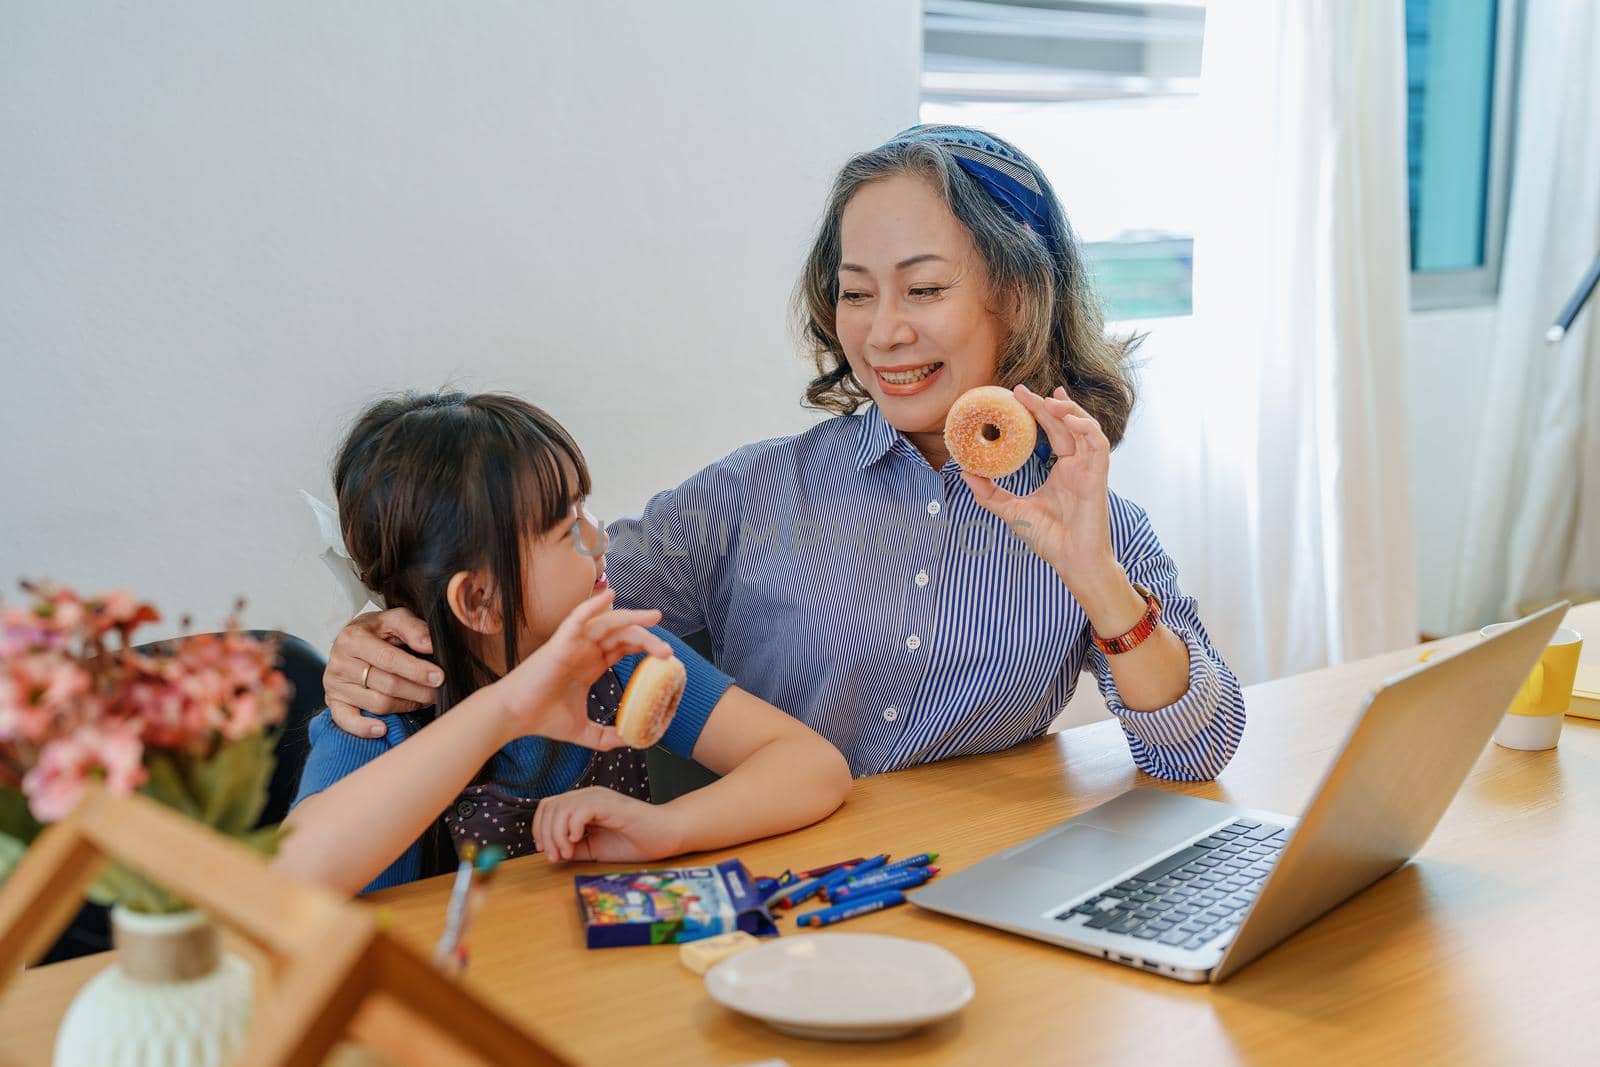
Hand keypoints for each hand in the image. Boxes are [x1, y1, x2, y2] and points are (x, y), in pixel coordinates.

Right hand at [325, 607, 442, 737]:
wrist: (352, 640)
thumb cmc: (378, 631)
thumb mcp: (395, 619)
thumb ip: (413, 628)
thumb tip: (429, 645)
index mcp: (353, 638)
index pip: (389, 659)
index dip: (416, 670)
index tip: (439, 677)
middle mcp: (340, 662)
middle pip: (386, 685)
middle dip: (418, 691)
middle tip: (438, 692)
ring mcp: (334, 685)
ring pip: (377, 704)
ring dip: (406, 706)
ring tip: (423, 700)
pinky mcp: (333, 702)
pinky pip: (346, 721)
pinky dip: (364, 728)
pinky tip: (383, 729)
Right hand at [491, 587, 672, 750]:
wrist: (515, 717)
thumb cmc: (543, 719)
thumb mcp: (584, 732)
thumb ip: (606, 737)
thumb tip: (630, 743)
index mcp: (592, 664)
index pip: (624, 648)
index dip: (645, 647)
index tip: (666, 658)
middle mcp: (585, 650)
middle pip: (623, 634)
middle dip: (647, 637)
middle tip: (668, 650)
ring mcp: (574, 643)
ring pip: (608, 623)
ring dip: (633, 619)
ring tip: (655, 619)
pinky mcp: (560, 642)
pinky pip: (578, 617)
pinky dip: (593, 604)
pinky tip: (610, 596)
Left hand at [533, 786, 683, 861]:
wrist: (666, 836)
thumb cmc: (635, 841)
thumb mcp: (595, 848)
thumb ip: (574, 848)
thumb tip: (552, 852)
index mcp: (583, 804)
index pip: (549, 807)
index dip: (540, 829)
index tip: (548, 852)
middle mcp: (588, 795)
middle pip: (550, 806)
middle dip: (546, 835)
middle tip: (557, 857)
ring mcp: (599, 797)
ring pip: (561, 808)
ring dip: (557, 835)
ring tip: (567, 853)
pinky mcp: (610, 803)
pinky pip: (579, 810)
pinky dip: (572, 827)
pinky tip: (580, 840)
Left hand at [962, 384, 1117, 593]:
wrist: (1072, 561)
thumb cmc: (1050, 539)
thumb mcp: (1011, 511)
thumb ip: (989, 493)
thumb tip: (964, 472)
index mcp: (1062, 469)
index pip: (1052, 431)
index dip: (1038, 412)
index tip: (1017, 396)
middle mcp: (1077, 465)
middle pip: (1064, 423)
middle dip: (1045, 404)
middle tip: (1020, 391)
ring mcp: (1089, 469)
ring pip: (1085, 427)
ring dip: (1068, 409)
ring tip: (1046, 399)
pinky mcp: (1098, 476)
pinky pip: (1098, 443)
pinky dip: (1085, 427)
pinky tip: (1067, 418)